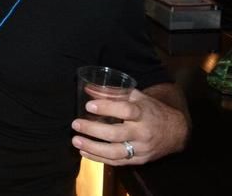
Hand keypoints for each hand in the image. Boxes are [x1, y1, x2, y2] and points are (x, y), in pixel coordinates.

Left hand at [71, 88, 188, 165]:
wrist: (175, 131)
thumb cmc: (151, 110)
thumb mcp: (137, 97)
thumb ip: (114, 92)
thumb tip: (89, 89)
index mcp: (143, 113)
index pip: (125, 111)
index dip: (107, 108)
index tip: (89, 106)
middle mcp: (143, 132)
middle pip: (116, 134)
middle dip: (93, 130)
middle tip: (76, 124)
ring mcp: (141, 148)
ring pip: (115, 152)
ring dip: (93, 148)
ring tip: (76, 141)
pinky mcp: (139, 160)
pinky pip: (117, 162)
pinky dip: (99, 159)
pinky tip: (84, 152)